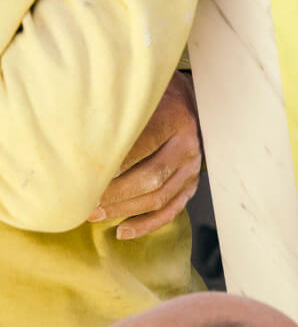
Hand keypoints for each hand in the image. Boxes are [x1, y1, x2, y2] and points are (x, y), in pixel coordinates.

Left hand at [88, 72, 201, 239]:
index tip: (86, 175)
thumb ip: (119, 110)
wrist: (191, 100)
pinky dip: (147, 225)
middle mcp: (188, 145)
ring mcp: (192, 168)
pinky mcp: (190, 184)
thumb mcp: (142, 94)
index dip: (114, 163)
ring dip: (124, 210)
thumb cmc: (157, 96)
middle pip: (151, 177)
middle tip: (86, 200)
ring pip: (159, 198)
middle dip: (115, 193)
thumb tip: (77, 131)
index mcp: (175, 118)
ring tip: (95, 215)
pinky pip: (172, 211)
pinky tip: (124, 231)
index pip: (142, 145)